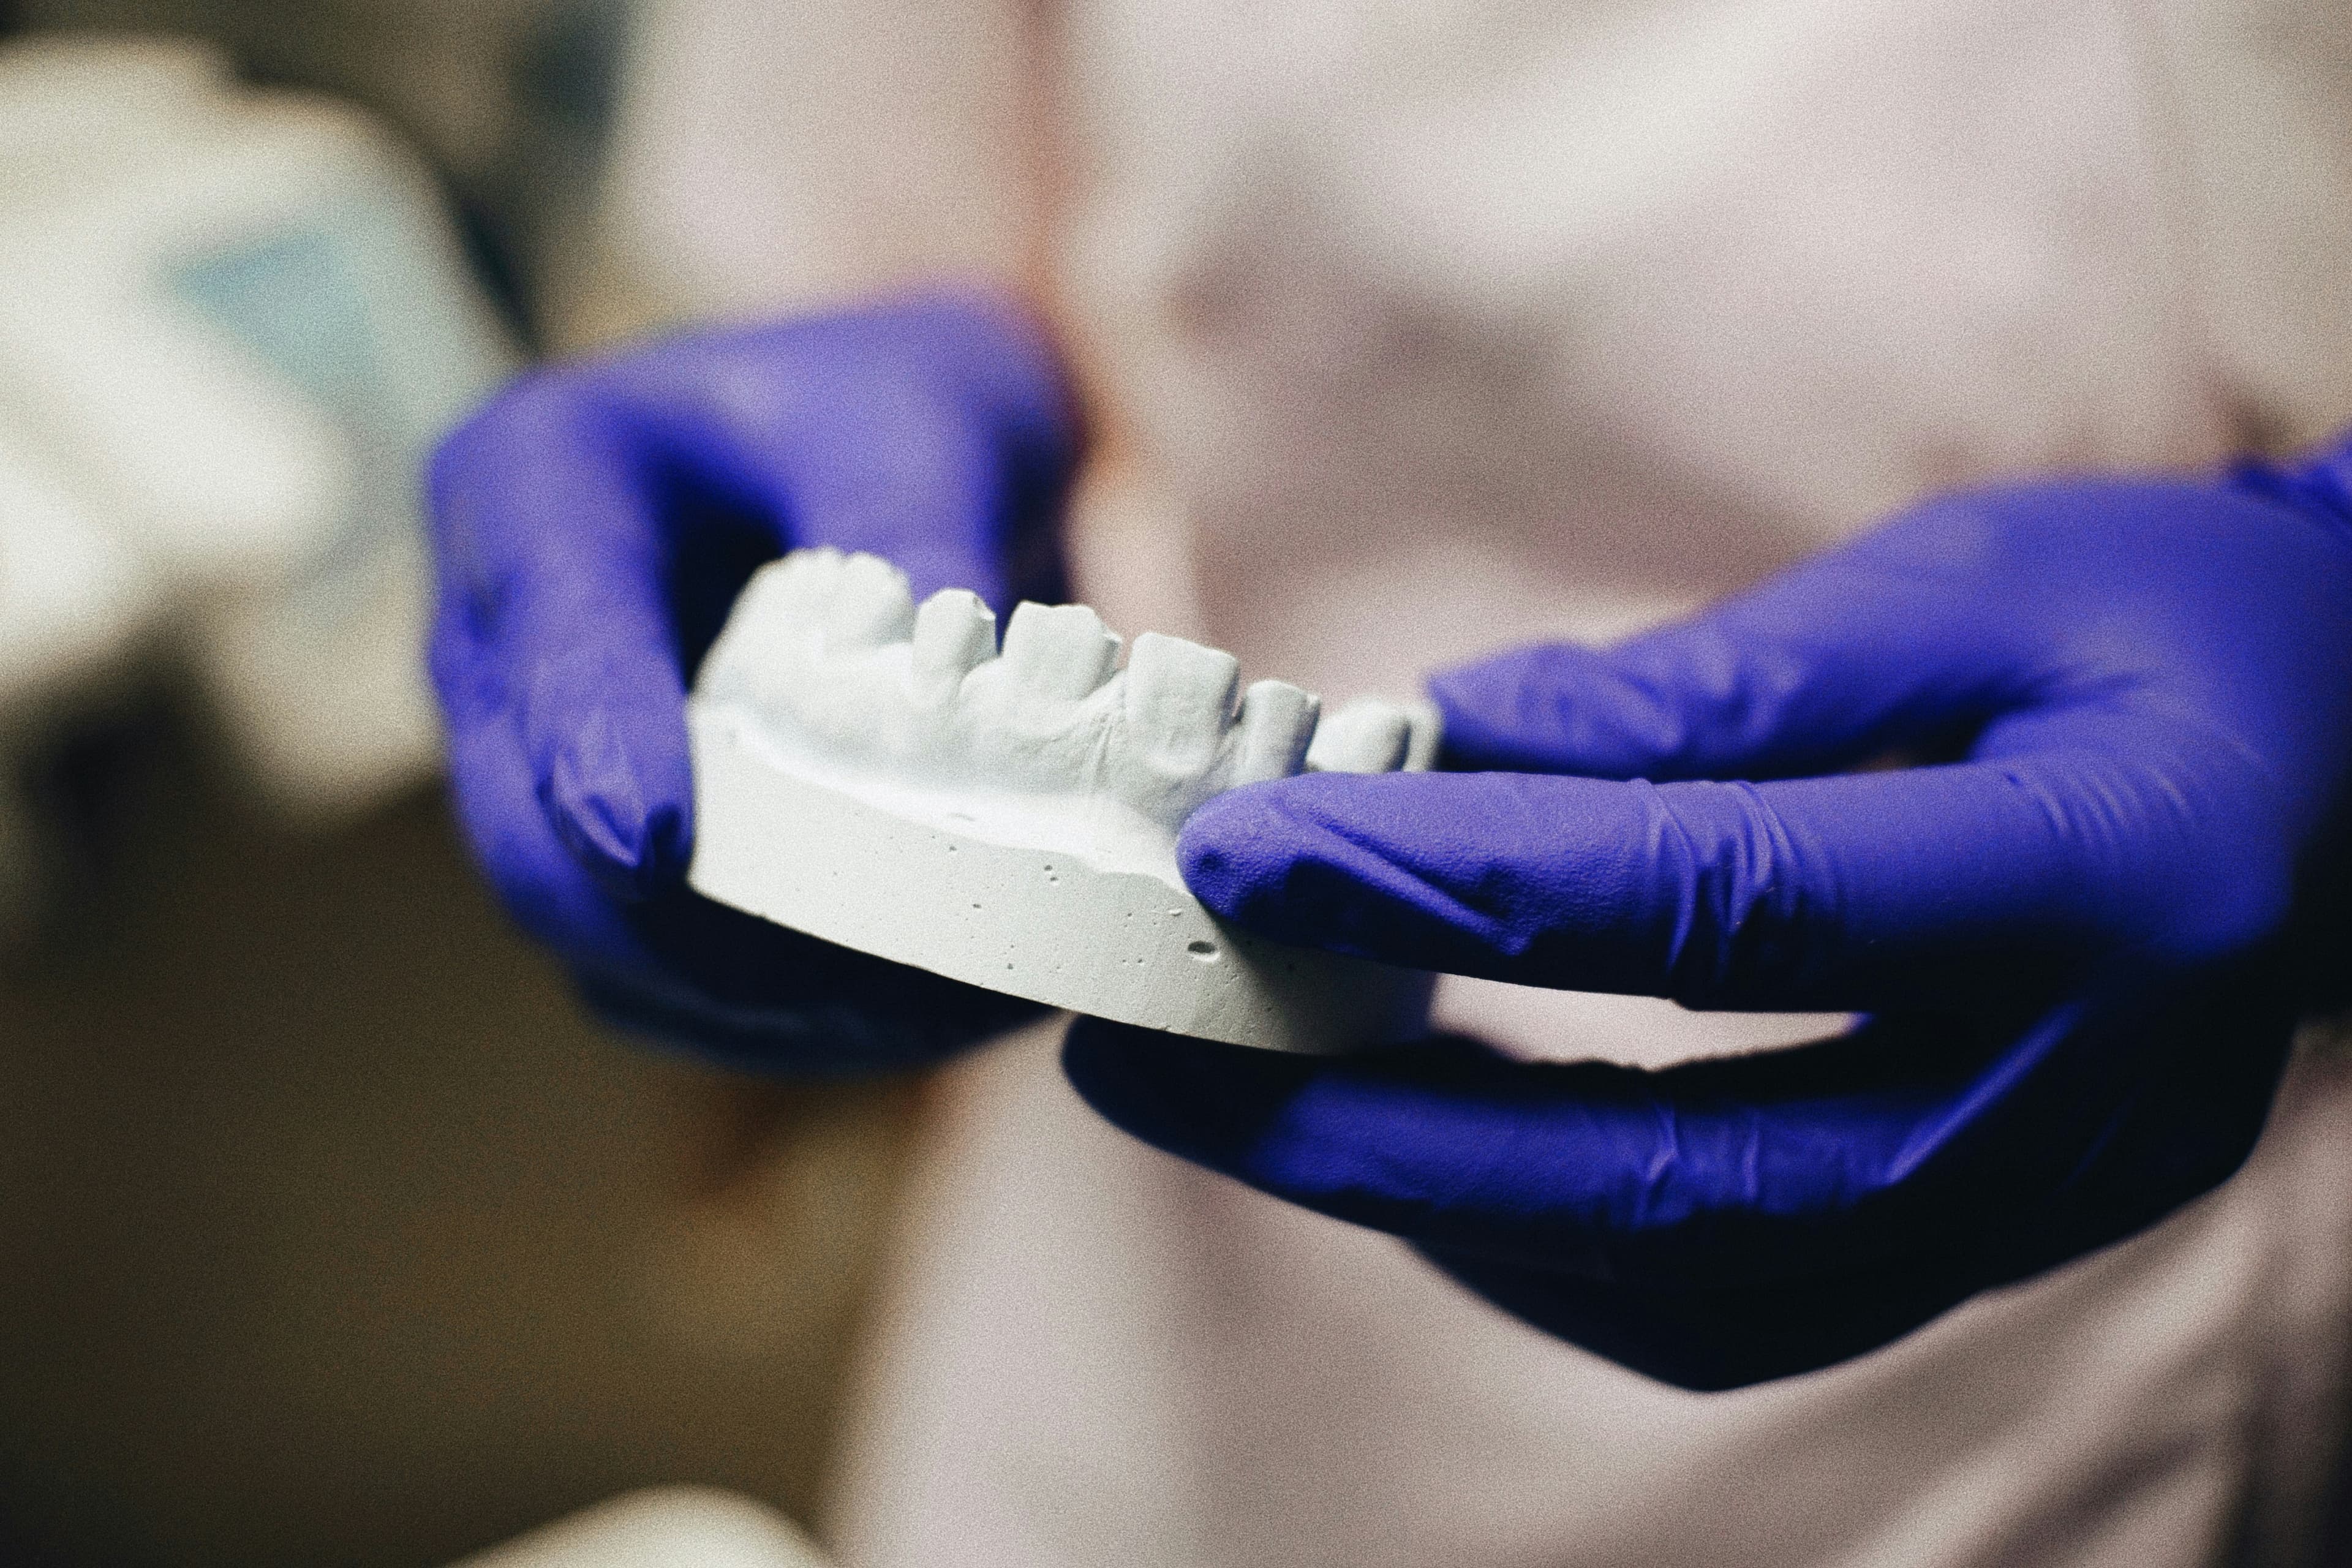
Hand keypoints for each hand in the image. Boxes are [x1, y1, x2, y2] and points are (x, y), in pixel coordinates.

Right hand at [429, 291, 1077, 1067]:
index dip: (589, 744)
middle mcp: (495, 635)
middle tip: (871, 977)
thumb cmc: (899, 411)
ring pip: (590, 938)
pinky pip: (653, 984)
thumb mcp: (928, 420)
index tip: (648, 843)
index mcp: (535, 483)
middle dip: (684, 929)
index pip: (547, 629)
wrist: (896, 457)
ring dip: (750, 1004)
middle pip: (525, 830)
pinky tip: (913, 1018)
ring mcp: (529, 762)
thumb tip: (950, 683)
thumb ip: (920, 524)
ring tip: (938, 1012)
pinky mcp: (598, 857)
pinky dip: (773, 1023)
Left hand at [1065, 453, 2351, 1386]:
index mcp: (2098, 879)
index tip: (1248, 851)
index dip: (1463, 886)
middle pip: (1675, 1173)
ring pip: (1685, 1279)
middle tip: (1151, 1060)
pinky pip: (1729, 1301)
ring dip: (1432, 1203)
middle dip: (1376, 1127)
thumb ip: (1710, 684)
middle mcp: (2070, 1091)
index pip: (1723, 905)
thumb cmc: (2166, 630)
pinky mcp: (1980, 1234)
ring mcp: (2033, 1200)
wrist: (2343, 768)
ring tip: (1241, 1101)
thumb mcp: (1959, 586)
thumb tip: (1445, 738)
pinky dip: (1541, 1247)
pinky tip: (1413, 1158)